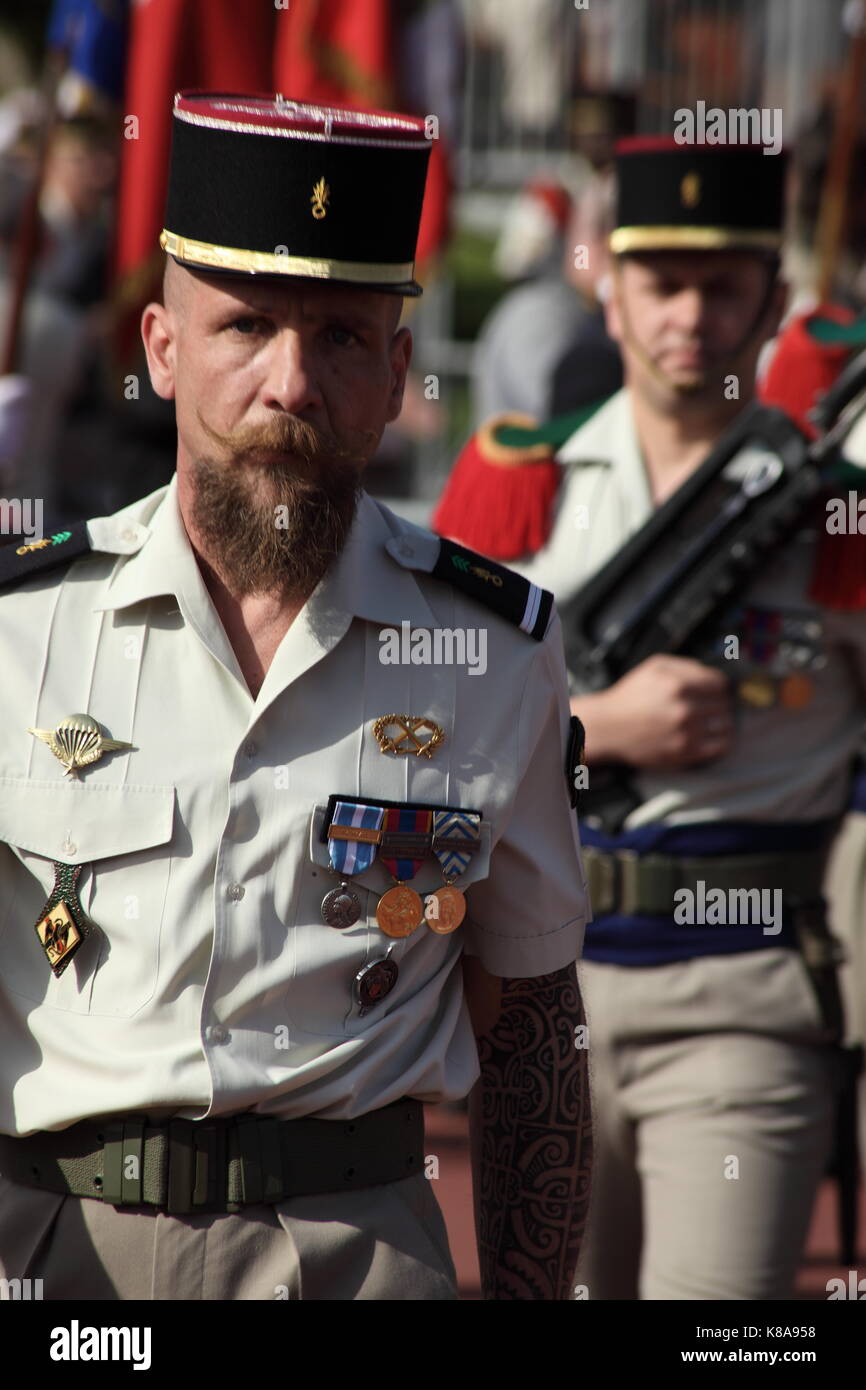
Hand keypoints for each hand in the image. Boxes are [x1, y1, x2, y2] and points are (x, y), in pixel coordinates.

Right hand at [572, 654, 734, 768]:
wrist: (608, 728)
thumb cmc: (631, 696)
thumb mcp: (655, 666)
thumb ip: (687, 666)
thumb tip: (713, 675)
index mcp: (678, 684)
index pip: (721, 684)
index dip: (716, 686)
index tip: (710, 691)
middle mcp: (684, 709)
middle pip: (724, 705)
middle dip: (717, 704)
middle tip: (705, 707)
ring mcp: (686, 733)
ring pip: (726, 726)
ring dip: (720, 722)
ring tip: (709, 722)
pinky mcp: (684, 753)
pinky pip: (720, 747)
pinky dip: (720, 741)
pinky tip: (710, 736)